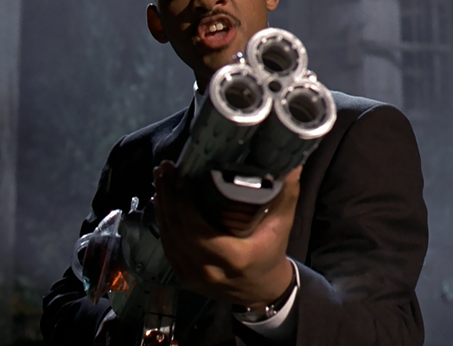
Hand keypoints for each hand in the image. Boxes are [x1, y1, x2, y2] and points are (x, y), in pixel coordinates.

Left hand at [152, 160, 300, 307]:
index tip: (181, 176)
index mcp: (234, 258)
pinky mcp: (184, 277)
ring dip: (162, 206)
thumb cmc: (272, 252)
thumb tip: (292, 162)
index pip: (199, 231)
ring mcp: (193, 277)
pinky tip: (161, 200)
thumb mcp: (282, 224)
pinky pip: (168, 247)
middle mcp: (209, 271)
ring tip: (161, 177)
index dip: (185, 204)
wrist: (263, 290)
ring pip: (169, 239)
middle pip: (179, 231)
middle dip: (169, 196)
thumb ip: (285, 193)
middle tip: (165, 168)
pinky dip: (163, 222)